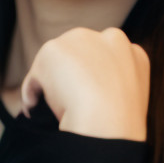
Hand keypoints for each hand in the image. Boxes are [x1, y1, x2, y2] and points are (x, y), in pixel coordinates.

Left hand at [18, 27, 149, 141]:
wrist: (107, 122)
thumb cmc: (120, 124)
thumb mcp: (130, 101)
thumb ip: (113, 88)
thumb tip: (92, 95)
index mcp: (131, 52)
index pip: (107, 58)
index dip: (93, 78)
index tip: (86, 97)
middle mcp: (108, 38)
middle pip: (79, 55)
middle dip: (69, 75)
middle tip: (66, 104)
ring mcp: (80, 41)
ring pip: (57, 64)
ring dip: (50, 85)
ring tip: (53, 110)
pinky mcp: (53, 50)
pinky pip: (35, 76)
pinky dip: (32, 93)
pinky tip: (37, 110)